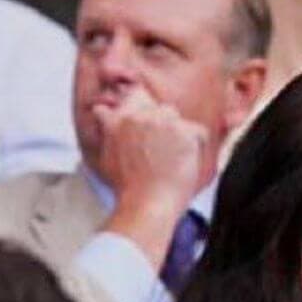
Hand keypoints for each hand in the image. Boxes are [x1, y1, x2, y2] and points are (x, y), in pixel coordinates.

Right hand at [91, 86, 208, 218]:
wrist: (147, 204)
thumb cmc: (126, 188)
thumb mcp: (105, 156)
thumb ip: (108, 131)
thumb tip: (103, 112)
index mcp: (118, 120)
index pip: (132, 97)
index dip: (140, 109)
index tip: (144, 123)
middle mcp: (140, 116)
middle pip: (157, 106)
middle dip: (159, 122)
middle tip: (159, 146)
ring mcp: (163, 122)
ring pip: (176, 117)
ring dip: (176, 131)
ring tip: (172, 157)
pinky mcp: (185, 131)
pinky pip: (198, 133)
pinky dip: (196, 146)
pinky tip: (185, 163)